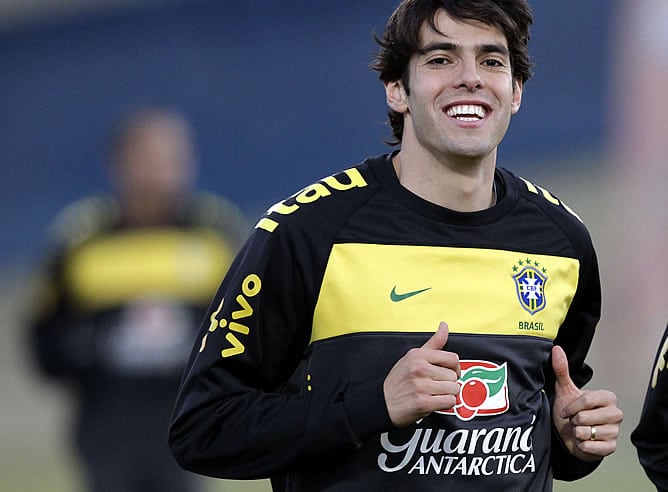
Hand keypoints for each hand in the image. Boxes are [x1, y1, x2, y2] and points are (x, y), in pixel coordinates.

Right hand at [384, 322, 460, 426]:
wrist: (382, 403)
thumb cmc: (399, 381)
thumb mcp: (412, 357)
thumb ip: (433, 343)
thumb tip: (444, 325)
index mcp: (418, 355)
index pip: (452, 358)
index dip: (454, 368)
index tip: (448, 373)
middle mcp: (419, 368)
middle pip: (454, 376)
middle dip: (448, 384)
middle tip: (434, 387)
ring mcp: (421, 386)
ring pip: (454, 389)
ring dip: (446, 395)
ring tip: (433, 394)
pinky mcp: (423, 402)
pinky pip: (449, 402)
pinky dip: (444, 405)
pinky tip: (432, 402)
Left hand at [551, 345, 622, 460]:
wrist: (571, 437)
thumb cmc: (571, 413)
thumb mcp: (565, 390)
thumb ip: (562, 370)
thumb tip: (556, 349)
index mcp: (608, 398)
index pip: (586, 400)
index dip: (571, 407)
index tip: (565, 411)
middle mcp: (616, 413)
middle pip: (584, 417)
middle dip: (573, 420)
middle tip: (575, 420)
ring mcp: (615, 431)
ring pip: (586, 432)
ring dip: (576, 433)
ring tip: (580, 429)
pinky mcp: (611, 447)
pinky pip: (590, 446)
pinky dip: (581, 445)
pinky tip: (584, 441)